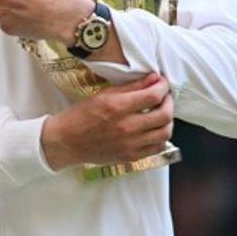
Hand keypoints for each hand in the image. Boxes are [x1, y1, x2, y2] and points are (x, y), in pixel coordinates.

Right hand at [40, 73, 174, 169]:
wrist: (68, 142)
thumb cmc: (82, 115)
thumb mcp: (104, 95)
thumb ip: (131, 87)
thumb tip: (153, 78)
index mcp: (117, 107)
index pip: (153, 96)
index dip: (162, 87)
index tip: (161, 82)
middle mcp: (126, 127)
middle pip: (164, 115)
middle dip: (169, 102)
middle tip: (164, 96)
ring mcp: (130, 145)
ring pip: (165, 133)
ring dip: (168, 120)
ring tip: (161, 112)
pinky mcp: (131, 157)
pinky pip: (157, 148)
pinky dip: (161, 137)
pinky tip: (154, 129)